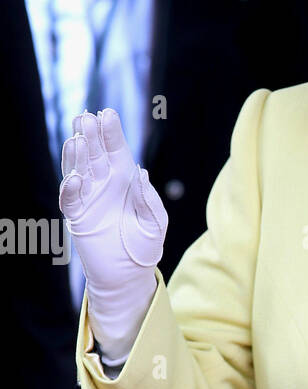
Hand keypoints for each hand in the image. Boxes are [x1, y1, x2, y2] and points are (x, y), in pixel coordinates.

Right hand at [59, 108, 167, 361]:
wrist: (129, 275)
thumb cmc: (145, 247)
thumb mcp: (156, 223)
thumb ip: (150, 200)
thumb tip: (141, 173)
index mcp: (126, 180)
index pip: (116, 150)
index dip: (111, 132)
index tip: (107, 114)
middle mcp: (105, 184)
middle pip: (94, 153)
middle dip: (90, 136)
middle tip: (86, 118)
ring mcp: (89, 198)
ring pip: (79, 169)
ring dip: (76, 154)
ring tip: (76, 137)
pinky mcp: (77, 216)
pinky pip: (70, 198)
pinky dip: (71, 188)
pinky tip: (76, 179)